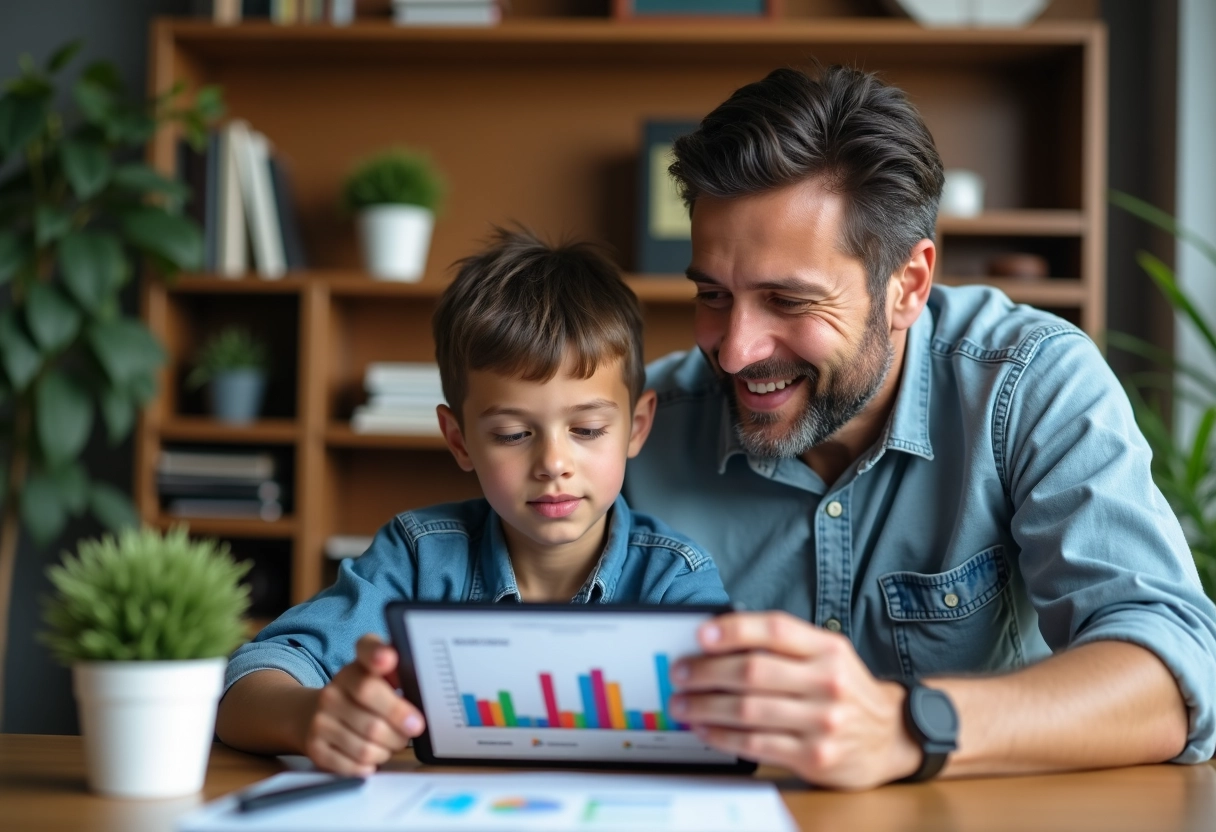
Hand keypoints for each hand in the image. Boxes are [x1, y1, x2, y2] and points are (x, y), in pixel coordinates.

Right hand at [301, 634, 425, 774]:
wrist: (314, 714)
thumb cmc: (362, 697)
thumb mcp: (379, 679)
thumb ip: (401, 675)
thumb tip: (426, 688)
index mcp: (354, 668)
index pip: (365, 654)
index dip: (377, 655)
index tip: (388, 659)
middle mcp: (332, 691)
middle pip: (375, 716)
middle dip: (401, 728)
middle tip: (413, 728)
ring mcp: (320, 720)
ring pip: (367, 747)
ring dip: (388, 748)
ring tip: (391, 740)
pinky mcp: (315, 748)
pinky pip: (354, 765)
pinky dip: (371, 764)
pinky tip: (373, 754)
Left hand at [668, 612, 921, 788]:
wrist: (891, 737)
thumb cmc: (846, 690)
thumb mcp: (828, 655)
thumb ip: (784, 645)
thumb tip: (719, 639)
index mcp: (828, 648)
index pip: (775, 629)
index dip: (733, 629)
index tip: (701, 635)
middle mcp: (828, 681)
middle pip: (753, 671)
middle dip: (706, 672)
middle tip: (680, 674)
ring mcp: (822, 721)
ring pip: (748, 710)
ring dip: (705, 707)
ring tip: (683, 704)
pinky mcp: (814, 756)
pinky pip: (756, 744)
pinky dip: (722, 736)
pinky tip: (705, 729)